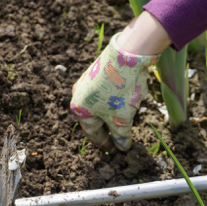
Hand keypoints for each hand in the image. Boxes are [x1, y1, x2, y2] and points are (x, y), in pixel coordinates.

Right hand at [70, 33, 158, 151]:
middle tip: (121, 137)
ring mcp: (87, 82)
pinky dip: (115, 101)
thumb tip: (122, 147)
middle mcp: (79, 96)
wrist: (127, 55)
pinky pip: (105, 93)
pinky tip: (127, 100)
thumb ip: (121, 136)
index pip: (93, 134)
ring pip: (101, 105)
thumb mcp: (122, 119)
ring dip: (113, 114)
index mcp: (80, 110)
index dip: (106, 144)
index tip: (116, 150)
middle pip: (96, 119)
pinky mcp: (98, 72)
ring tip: (127, 118)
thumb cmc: (120, 90)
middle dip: (110, 128)